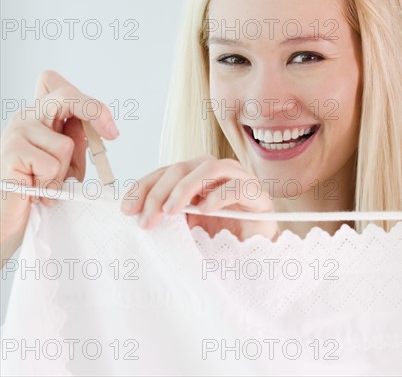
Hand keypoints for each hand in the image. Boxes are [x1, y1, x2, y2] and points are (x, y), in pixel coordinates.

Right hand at [0, 70, 118, 264]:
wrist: (9, 219)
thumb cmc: (41, 187)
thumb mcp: (66, 161)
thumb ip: (76, 140)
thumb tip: (93, 127)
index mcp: (39, 114)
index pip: (53, 82)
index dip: (86, 99)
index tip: (109, 128)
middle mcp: (25, 117)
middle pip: (65, 96)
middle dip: (94, 111)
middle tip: (112, 134)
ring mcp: (15, 133)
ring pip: (64, 145)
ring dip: (65, 172)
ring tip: (49, 183)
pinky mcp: (11, 154)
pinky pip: (51, 166)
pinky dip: (52, 184)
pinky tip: (38, 191)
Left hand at [120, 156, 278, 240]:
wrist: (257, 252)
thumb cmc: (221, 237)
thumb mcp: (187, 227)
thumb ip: (168, 216)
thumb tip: (136, 215)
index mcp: (196, 177)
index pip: (164, 172)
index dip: (143, 187)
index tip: (127, 210)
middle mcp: (216, 172)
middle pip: (182, 167)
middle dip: (159, 192)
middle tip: (147, 219)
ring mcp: (239, 179)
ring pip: (209, 167)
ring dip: (185, 188)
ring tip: (172, 212)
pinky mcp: (258, 194)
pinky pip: (238, 186)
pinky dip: (219, 196)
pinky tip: (205, 211)